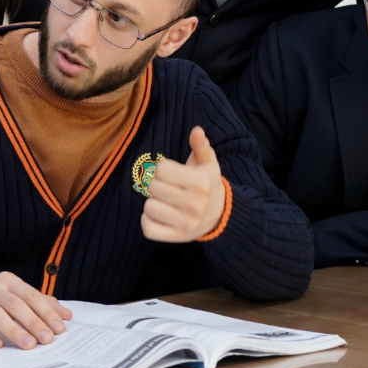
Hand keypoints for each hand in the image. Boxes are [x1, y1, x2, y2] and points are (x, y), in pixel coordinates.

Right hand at [0, 272, 71, 348]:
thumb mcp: (18, 298)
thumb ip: (41, 304)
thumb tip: (66, 316)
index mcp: (9, 281)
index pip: (31, 295)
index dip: (47, 312)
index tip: (60, 329)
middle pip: (15, 304)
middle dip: (33, 322)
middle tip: (47, 340)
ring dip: (13, 330)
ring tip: (28, 345)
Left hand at [141, 127, 226, 242]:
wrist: (220, 215)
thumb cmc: (207, 184)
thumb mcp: (207, 163)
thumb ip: (200, 146)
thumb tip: (196, 130)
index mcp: (201, 183)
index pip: (161, 169)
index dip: (163, 169)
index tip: (172, 173)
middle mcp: (195, 204)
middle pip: (153, 187)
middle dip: (158, 185)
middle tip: (169, 188)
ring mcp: (186, 224)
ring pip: (148, 207)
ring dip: (153, 203)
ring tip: (166, 202)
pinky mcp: (176, 238)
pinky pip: (147, 228)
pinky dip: (148, 221)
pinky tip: (160, 215)